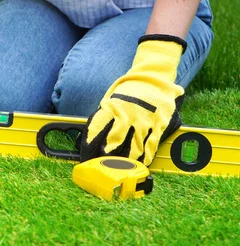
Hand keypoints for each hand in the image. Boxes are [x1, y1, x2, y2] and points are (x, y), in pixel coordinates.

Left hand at [80, 35, 186, 165]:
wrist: (152, 77)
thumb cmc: (129, 91)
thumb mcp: (113, 98)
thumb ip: (105, 114)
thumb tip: (92, 131)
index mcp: (113, 107)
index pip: (97, 127)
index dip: (91, 142)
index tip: (86, 153)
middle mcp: (128, 115)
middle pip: (115, 139)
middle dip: (108, 153)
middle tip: (103, 163)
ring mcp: (144, 120)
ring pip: (134, 144)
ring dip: (127, 158)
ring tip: (121, 168)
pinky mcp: (158, 123)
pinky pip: (152, 143)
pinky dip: (147, 155)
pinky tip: (142, 163)